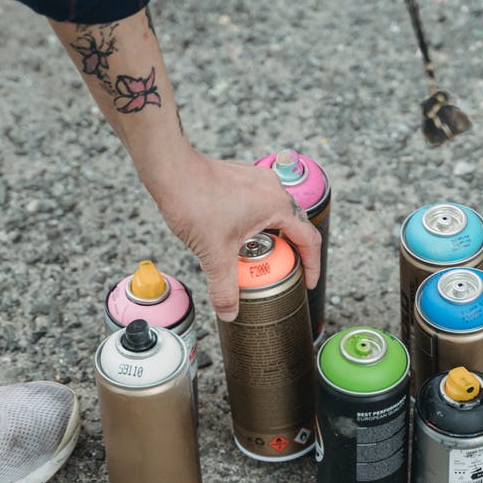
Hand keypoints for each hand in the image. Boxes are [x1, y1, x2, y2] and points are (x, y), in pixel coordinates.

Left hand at [141, 149, 321, 321]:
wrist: (171, 171)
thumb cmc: (194, 200)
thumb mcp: (214, 253)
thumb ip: (224, 287)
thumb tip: (230, 311)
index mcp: (276, 205)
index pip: (308, 239)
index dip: (312, 265)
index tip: (308, 281)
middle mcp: (272, 188)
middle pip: (293, 226)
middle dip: (289, 252)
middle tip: (280, 272)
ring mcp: (256, 180)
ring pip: (274, 214)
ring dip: (271, 237)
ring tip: (257, 256)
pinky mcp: (241, 178)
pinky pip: (258, 204)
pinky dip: (255, 223)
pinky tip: (237, 236)